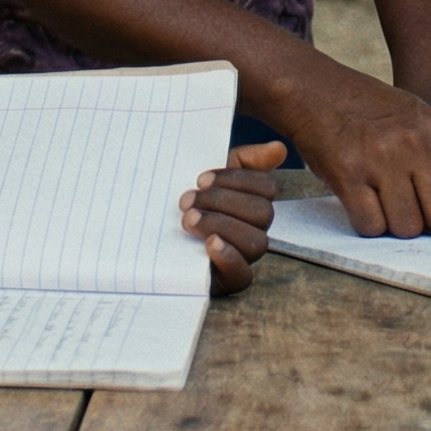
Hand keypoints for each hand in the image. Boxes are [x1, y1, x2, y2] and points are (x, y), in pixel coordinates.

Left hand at [184, 142, 285, 294]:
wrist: (150, 239)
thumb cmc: (187, 202)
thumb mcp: (210, 175)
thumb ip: (244, 159)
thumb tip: (279, 148)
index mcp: (251, 201)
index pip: (266, 187)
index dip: (236, 179)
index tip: (200, 179)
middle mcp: (254, 228)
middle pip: (262, 213)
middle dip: (223, 202)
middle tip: (187, 201)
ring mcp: (244, 256)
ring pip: (256, 242)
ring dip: (222, 226)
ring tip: (189, 220)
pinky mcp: (229, 281)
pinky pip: (243, 275)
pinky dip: (228, 258)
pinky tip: (208, 245)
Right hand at [294, 74, 430, 242]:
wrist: (318, 90)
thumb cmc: (378, 112)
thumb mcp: (424, 120)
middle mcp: (417, 144)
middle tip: (413, 201)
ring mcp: (382, 159)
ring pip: (408, 227)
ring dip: (398, 224)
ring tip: (385, 194)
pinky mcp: (349, 175)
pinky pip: (371, 225)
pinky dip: (369, 223)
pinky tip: (361, 198)